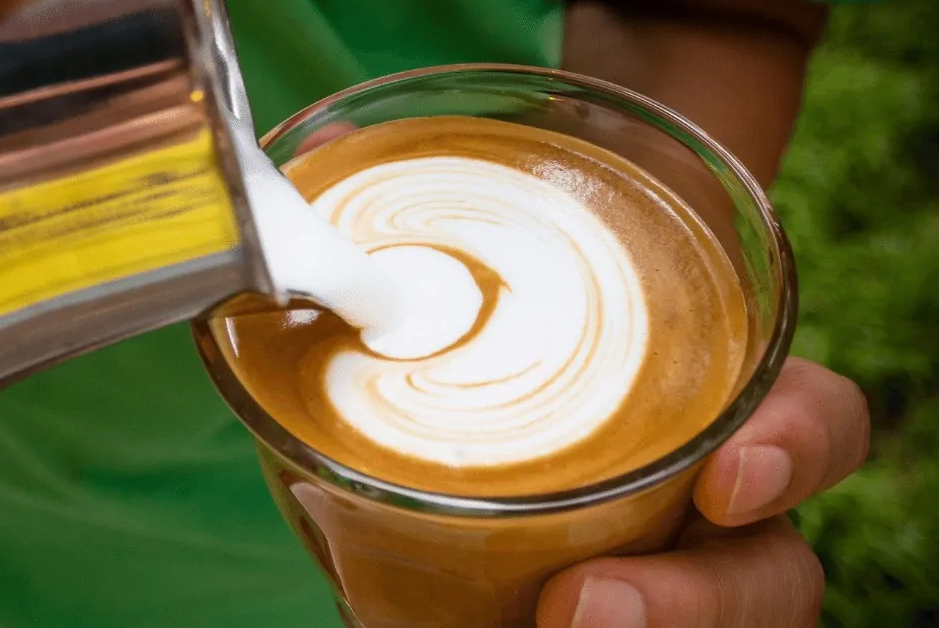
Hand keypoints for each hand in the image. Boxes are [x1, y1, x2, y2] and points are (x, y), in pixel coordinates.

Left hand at [288, 127, 870, 626]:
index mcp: (709, 402)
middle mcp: (701, 498)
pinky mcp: (588, 602)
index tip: (724, 477)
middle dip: (703, 603)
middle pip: (771, 573)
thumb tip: (322, 198)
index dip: (795, 449)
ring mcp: (653, 563)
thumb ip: (440, 248)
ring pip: (704, 626)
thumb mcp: (508, 273)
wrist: (481, 373)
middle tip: (582, 610)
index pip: (812, 422)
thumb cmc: (514, 312)